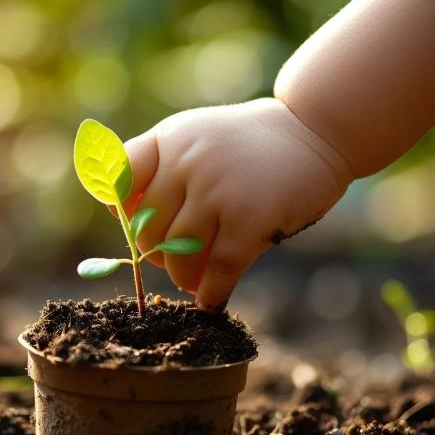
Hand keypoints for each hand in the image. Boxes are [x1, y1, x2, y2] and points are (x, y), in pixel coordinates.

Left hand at [123, 98, 354, 311]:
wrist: (314, 133)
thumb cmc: (248, 144)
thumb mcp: (198, 135)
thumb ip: (163, 164)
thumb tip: (122, 214)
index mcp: (170, 140)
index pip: (121, 179)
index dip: (123, 211)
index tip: (135, 228)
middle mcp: (187, 162)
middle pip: (149, 229)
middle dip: (156, 253)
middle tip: (173, 260)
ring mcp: (218, 191)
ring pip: (178, 255)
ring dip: (182, 277)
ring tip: (191, 281)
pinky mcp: (249, 220)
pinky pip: (218, 270)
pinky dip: (212, 292)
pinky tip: (210, 301)